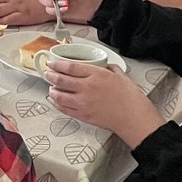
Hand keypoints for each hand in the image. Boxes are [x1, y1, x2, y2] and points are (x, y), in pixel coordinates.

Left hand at [43, 60, 162, 147]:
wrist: (134, 118)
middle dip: (51, 75)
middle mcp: (87, 88)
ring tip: (50, 87)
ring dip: (52, 90)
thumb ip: (109, 68)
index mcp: (96, 75)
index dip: (57, 64)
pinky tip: (55, 100)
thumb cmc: (130, 97)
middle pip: (61, 80)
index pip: (70, 67)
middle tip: (48, 73)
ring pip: (59, 95)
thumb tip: (103, 65)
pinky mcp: (83, 115)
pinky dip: (56, 104)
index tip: (52, 62)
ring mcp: (83, 103)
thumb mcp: (120, 75)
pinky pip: (64, 109)